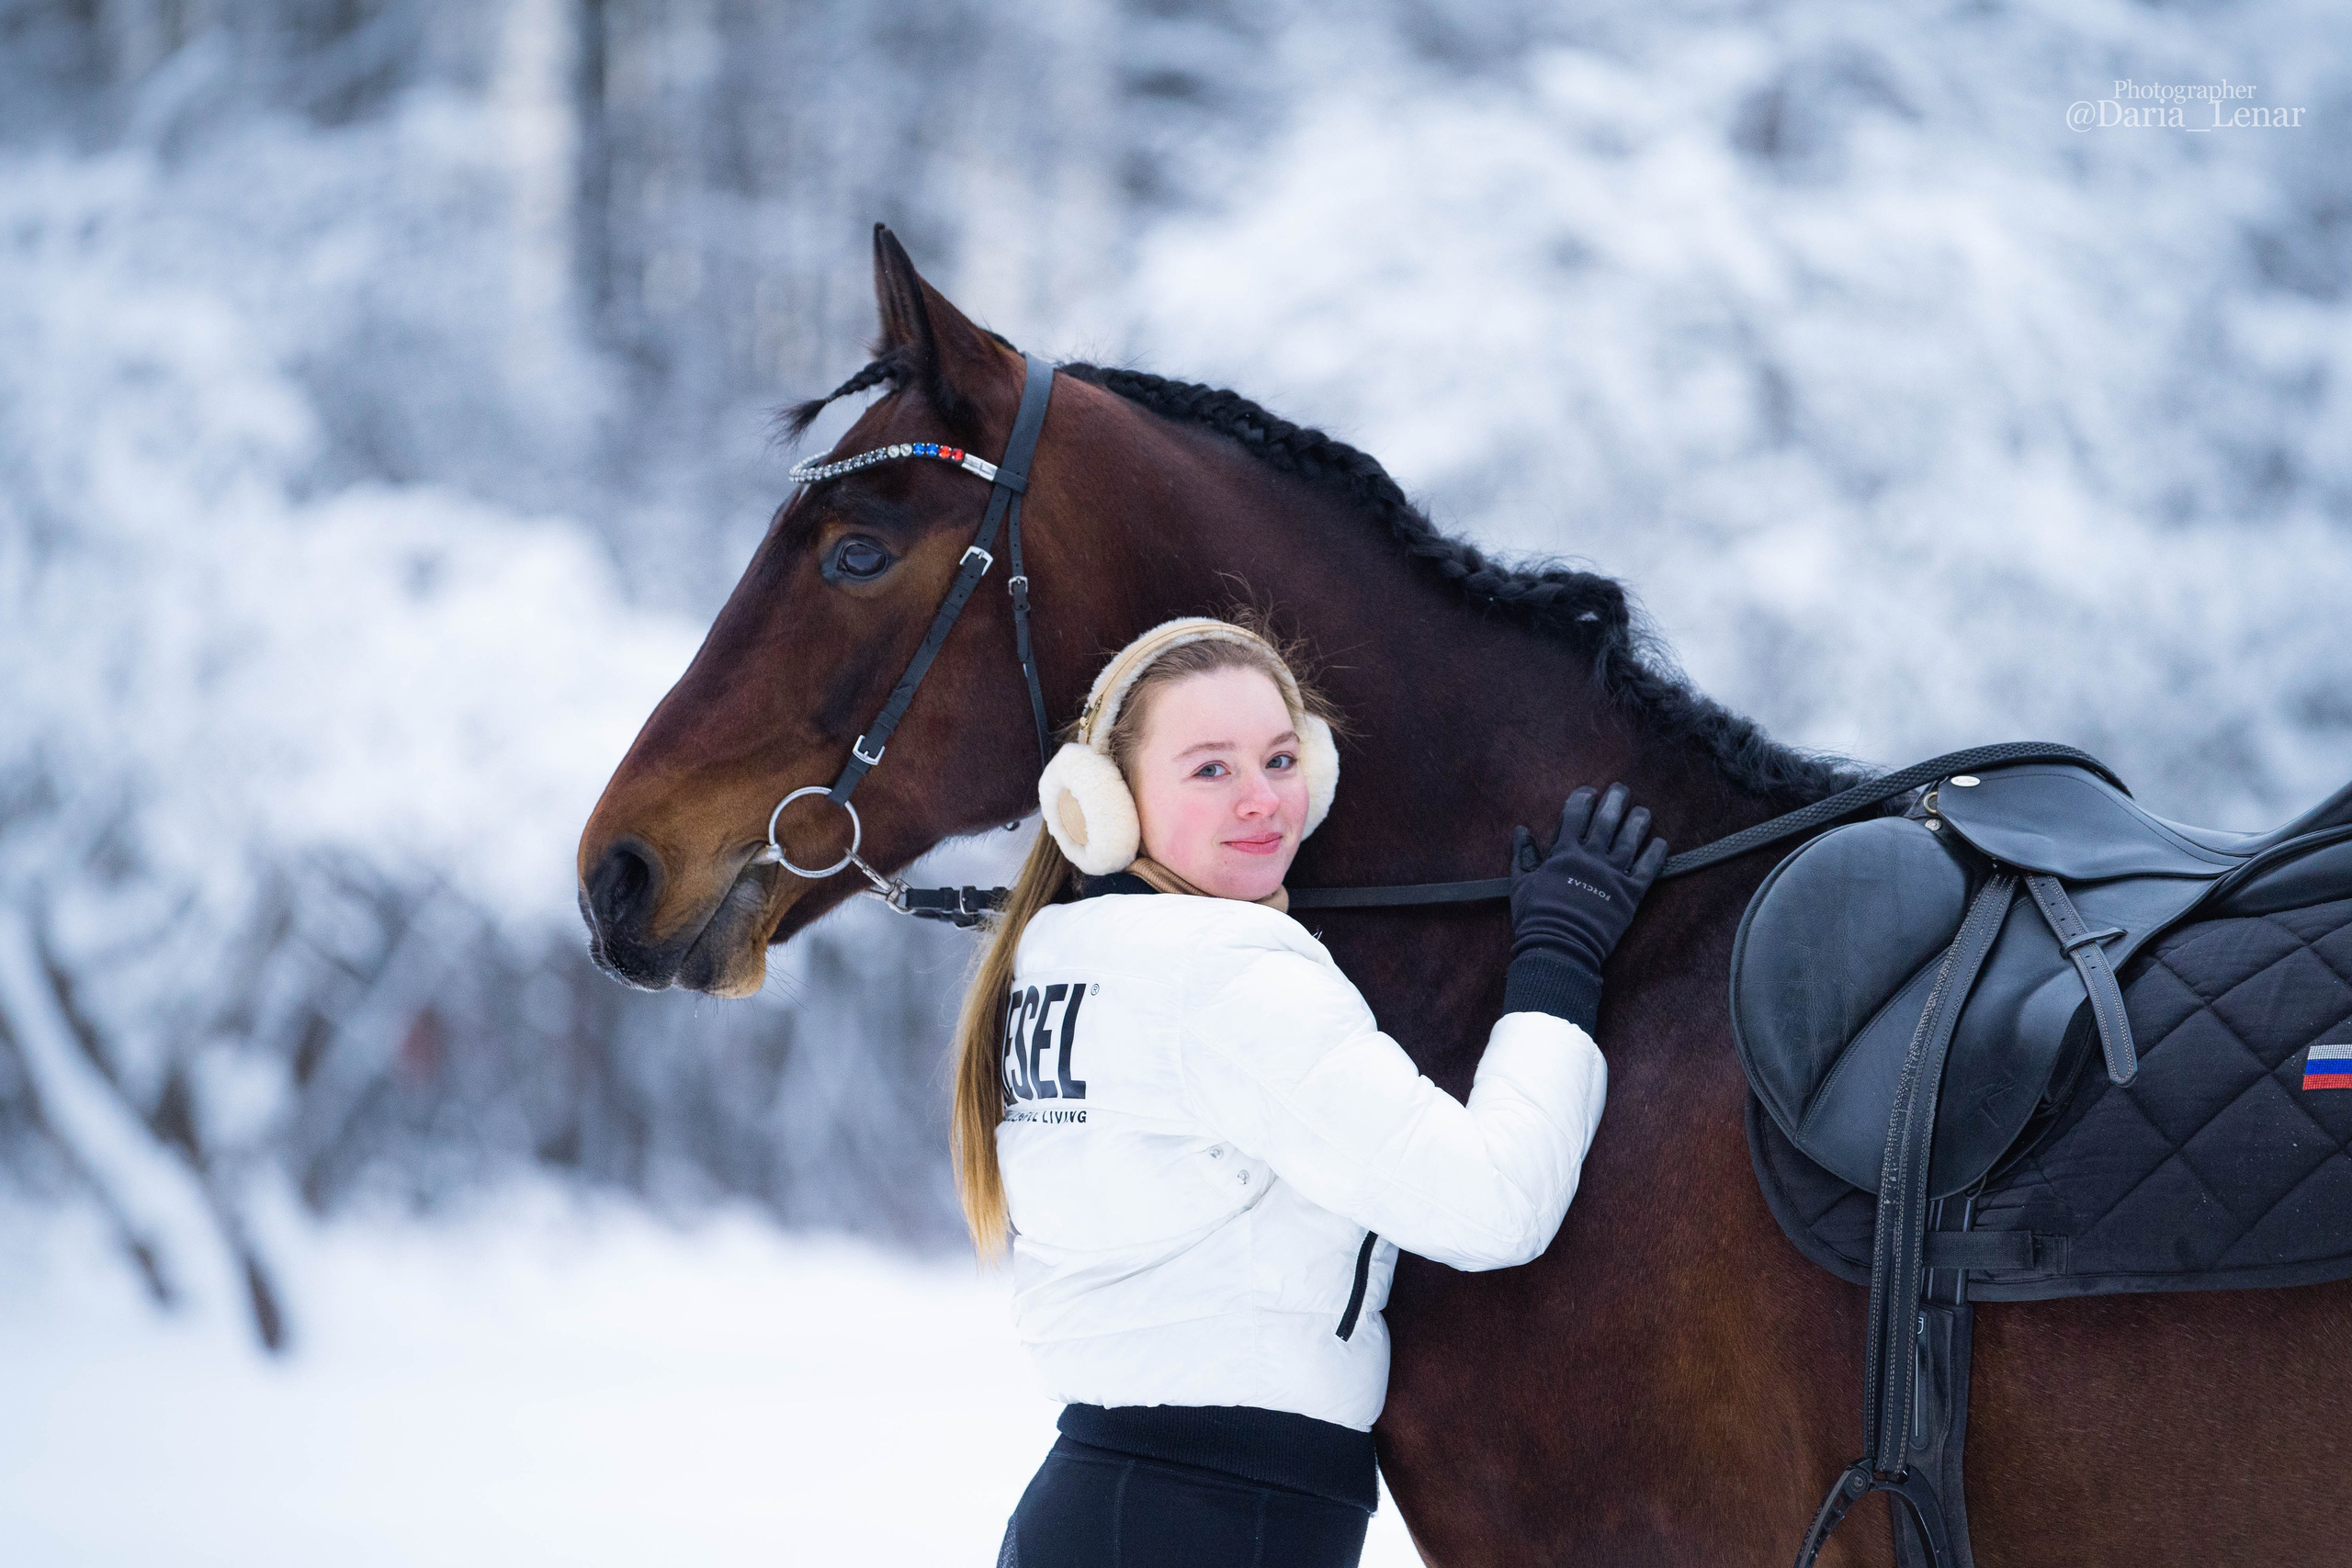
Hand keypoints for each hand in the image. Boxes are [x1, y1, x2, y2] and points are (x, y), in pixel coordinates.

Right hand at [1509, 783, 1668, 975]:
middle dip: (1614, 801)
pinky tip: (1660, 843)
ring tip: (1643, 811)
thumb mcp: (1521, 885)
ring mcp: (1613, 874)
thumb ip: (1523, 855)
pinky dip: (1656, 854)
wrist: (1560, 948)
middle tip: (1621, 789)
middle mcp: (1591, 858)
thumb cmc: (1536, 918)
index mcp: (1564, 854)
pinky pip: (1648, 869)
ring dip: (1638, 821)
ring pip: (1630, 839)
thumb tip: (1521, 831)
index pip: (1574, 815)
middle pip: (1606, 820)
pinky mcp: (1630, 894)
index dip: (1582, 799)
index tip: (1589, 791)